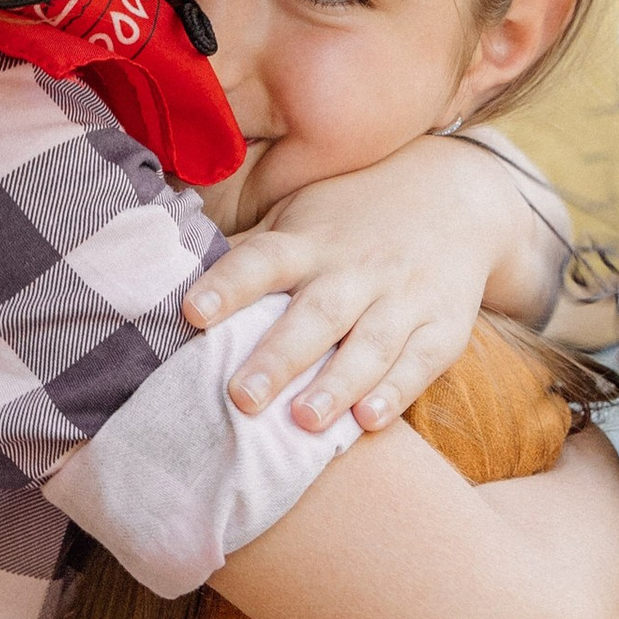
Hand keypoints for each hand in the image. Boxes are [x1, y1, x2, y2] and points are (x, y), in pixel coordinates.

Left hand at [181, 136, 554, 431]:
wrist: (459, 196)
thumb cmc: (352, 216)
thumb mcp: (300, 215)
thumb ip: (247, 254)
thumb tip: (159, 276)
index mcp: (309, 241)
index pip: (262, 261)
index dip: (227, 286)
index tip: (192, 313)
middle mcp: (354, 269)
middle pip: (316, 314)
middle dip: (280, 356)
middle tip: (241, 398)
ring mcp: (402, 297)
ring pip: (368, 344)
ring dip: (337, 384)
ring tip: (303, 422)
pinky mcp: (442, 325)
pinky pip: (419, 362)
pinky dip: (397, 391)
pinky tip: (370, 421)